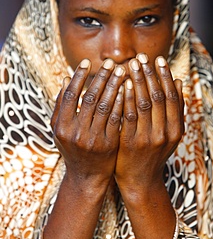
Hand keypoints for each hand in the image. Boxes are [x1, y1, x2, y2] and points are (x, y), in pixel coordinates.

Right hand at [51, 58, 124, 187]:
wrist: (87, 177)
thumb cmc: (73, 149)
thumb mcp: (60, 130)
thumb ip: (61, 106)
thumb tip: (66, 79)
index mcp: (61, 126)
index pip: (69, 95)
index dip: (79, 77)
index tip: (87, 62)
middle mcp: (75, 133)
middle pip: (89, 97)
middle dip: (101, 77)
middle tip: (111, 62)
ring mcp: (92, 139)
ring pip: (104, 105)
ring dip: (114, 86)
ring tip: (121, 71)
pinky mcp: (108, 144)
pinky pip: (116, 118)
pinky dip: (121, 102)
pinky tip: (127, 89)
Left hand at [115, 54, 183, 194]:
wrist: (140, 180)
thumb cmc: (154, 153)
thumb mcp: (170, 133)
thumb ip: (175, 110)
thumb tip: (179, 82)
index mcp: (176, 129)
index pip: (171, 96)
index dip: (164, 76)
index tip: (158, 59)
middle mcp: (165, 133)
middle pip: (158, 96)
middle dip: (150, 74)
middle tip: (142, 56)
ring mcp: (148, 138)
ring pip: (144, 103)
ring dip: (138, 81)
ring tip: (131, 65)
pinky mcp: (131, 143)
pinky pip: (129, 116)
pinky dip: (127, 98)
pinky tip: (122, 85)